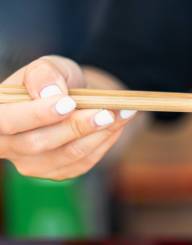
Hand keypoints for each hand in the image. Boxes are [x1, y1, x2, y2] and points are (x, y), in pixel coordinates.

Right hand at [0, 55, 135, 179]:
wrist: (70, 100)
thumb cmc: (54, 82)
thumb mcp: (49, 67)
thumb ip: (45, 75)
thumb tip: (50, 94)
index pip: (5, 121)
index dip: (35, 115)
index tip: (68, 103)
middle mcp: (7, 145)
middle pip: (36, 143)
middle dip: (76, 127)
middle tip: (106, 112)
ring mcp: (31, 164)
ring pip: (65, 155)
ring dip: (98, 134)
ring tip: (122, 113)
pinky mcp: (57, 172)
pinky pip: (82, 162)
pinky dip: (104, 143)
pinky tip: (119, 125)